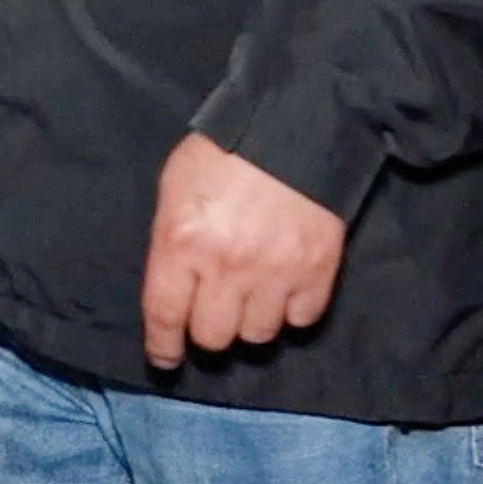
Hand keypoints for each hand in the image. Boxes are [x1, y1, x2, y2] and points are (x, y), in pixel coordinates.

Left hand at [140, 134, 344, 368]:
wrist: (296, 124)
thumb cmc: (224, 151)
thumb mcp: (174, 188)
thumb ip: (171, 241)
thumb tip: (172, 285)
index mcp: (182, 243)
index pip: (166, 315)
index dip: (163, 346)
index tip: (165, 359)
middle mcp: (227, 266)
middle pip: (214, 337)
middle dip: (207, 332)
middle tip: (212, 315)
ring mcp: (276, 271)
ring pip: (258, 334)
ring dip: (251, 323)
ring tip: (250, 298)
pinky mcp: (319, 270)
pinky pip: (302, 319)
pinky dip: (292, 312)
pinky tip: (285, 291)